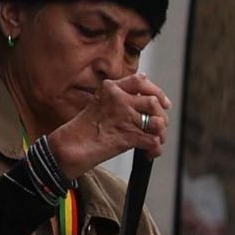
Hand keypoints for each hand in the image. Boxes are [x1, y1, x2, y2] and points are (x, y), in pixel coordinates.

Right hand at [50, 71, 167, 174]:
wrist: (70, 146)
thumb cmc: (84, 128)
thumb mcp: (100, 103)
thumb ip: (121, 96)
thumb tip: (147, 88)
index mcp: (111, 88)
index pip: (140, 81)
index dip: (157, 91)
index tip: (164, 102)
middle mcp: (118, 99)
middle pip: (154, 102)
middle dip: (162, 117)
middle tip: (160, 127)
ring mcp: (124, 116)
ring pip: (158, 122)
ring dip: (161, 134)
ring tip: (156, 140)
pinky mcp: (128, 135)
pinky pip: (152, 141)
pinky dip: (155, 150)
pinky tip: (150, 153)